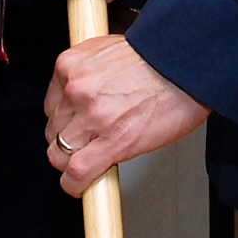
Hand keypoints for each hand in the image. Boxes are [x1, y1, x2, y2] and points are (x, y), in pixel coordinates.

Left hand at [44, 35, 209, 193]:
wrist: (186, 66)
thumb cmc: (157, 58)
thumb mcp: (107, 51)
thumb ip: (86, 73)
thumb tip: (78, 98)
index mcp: (71, 65)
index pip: (51, 105)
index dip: (64, 121)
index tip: (73, 127)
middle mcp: (77, 89)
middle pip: (54, 131)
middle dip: (69, 141)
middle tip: (89, 143)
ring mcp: (93, 116)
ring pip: (60, 154)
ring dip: (72, 163)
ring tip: (89, 163)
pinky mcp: (113, 142)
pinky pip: (78, 172)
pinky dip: (76, 184)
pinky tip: (82, 185)